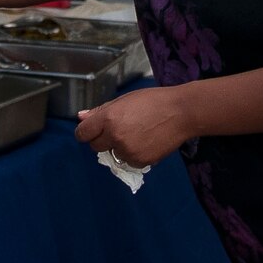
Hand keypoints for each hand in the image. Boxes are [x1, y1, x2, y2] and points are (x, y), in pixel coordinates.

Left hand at [74, 84, 194, 168]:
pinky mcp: (140, 161)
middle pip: (95, 146)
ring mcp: (128, 151)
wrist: (181, 112)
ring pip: (113, 155)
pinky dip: (134, 155)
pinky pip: (129, 161)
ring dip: (120, 147)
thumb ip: (100, 111)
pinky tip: (147, 141)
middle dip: (103, 140)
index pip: (83, 133)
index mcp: (108, 118)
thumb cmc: (153, 101)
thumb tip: (81, 117)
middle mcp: (115, 136)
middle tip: (120, 129)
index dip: (86, 132)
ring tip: (138, 133)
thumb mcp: (124, 100)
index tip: (92, 131)